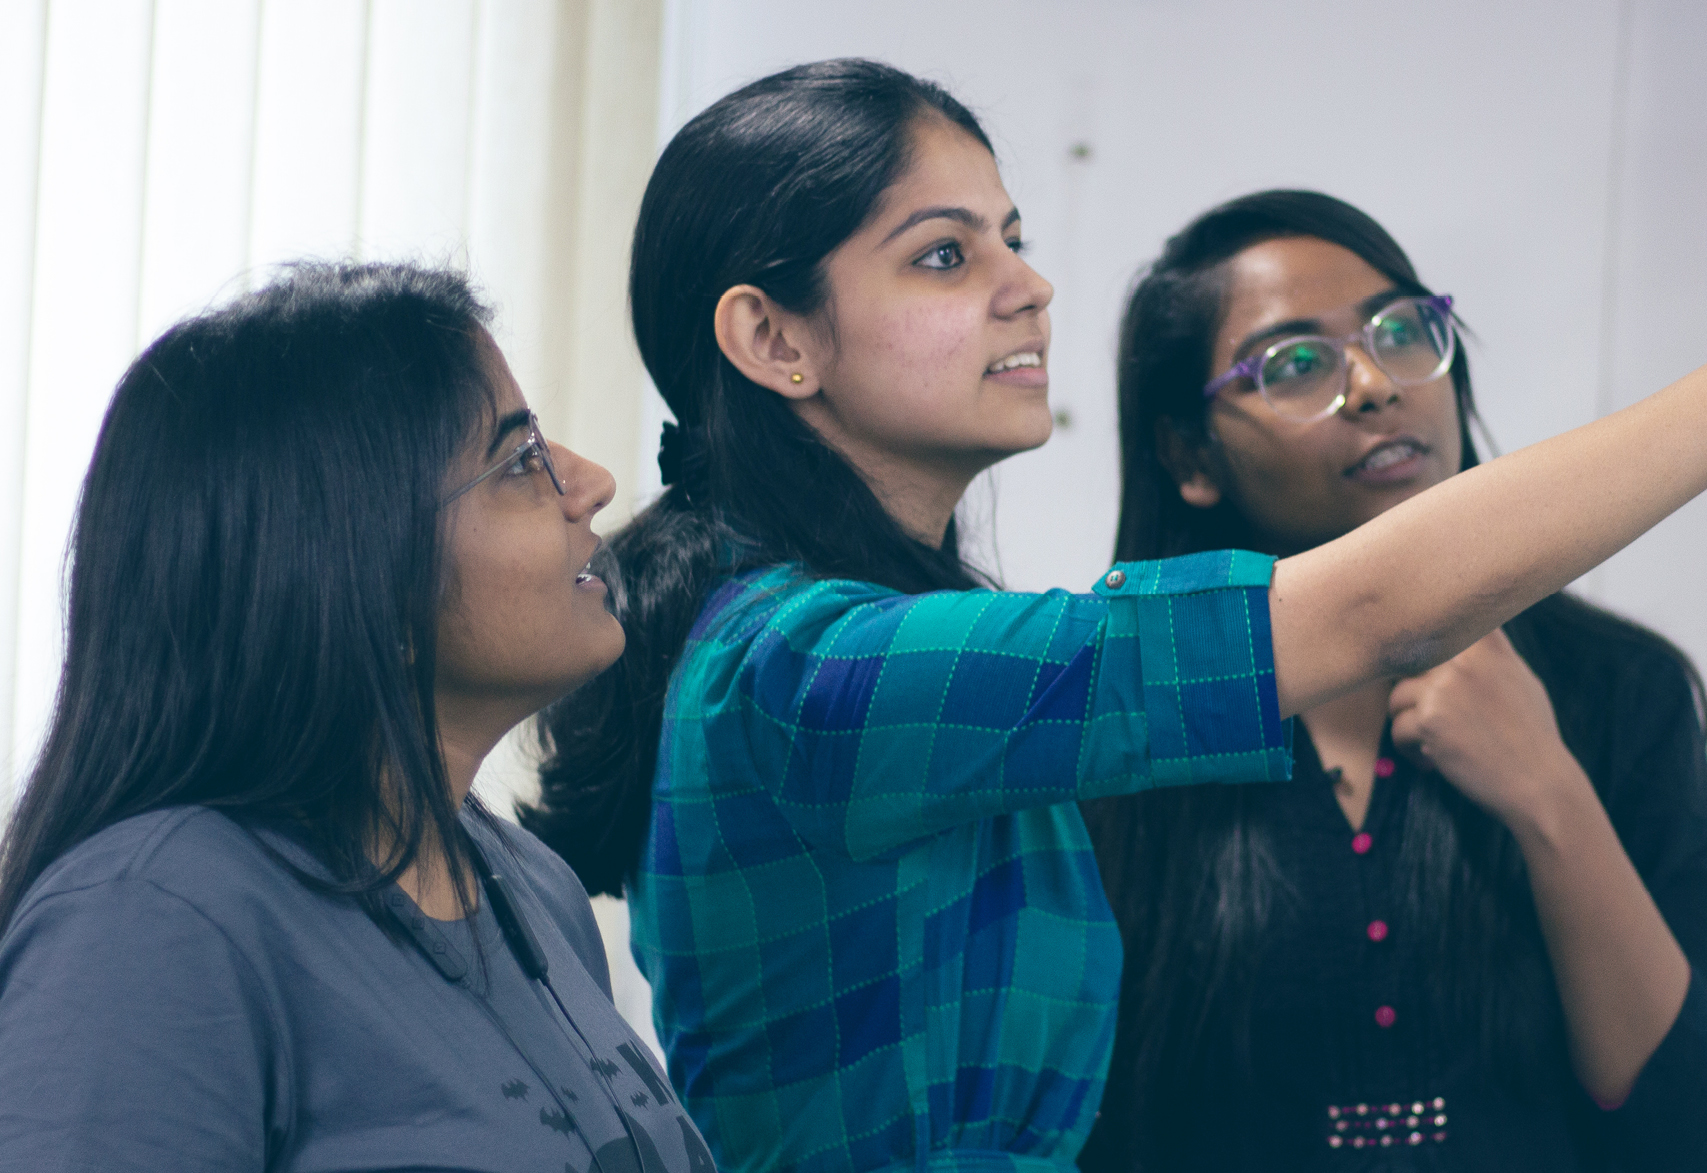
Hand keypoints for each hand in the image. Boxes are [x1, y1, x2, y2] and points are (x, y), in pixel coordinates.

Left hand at [1387, 628, 1584, 828]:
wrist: (1538, 783)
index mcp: (1485, 644)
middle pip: (1406, 665)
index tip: (1427, 676)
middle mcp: (1462, 659)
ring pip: (1397, 698)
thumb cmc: (1529, 733)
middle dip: (1413, 696)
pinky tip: (1433, 761)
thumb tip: (1455, 636)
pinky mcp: (1429, 720)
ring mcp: (1444, 687)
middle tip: (1432, 721)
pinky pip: (1398, 729)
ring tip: (1435, 744)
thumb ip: (1485, 653)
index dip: (1420, 649)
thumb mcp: (1517, 677)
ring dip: (1410, 724)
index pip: (1432, 628)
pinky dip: (1410, 750)